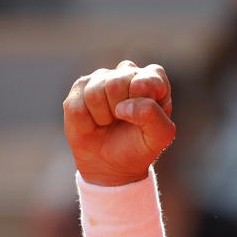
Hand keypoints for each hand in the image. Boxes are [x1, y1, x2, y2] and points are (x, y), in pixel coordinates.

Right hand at [63, 61, 176, 185]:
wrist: (113, 163)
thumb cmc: (140, 145)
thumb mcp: (160, 136)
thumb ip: (153, 116)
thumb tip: (124, 106)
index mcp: (153, 79)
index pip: (148, 79)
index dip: (142, 101)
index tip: (143, 118)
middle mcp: (127, 72)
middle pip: (116, 83)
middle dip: (119, 111)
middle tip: (123, 121)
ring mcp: (101, 78)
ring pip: (94, 94)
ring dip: (103, 117)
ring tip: (109, 122)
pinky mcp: (79, 89)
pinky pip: (76, 107)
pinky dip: (86, 124)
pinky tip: (94, 124)